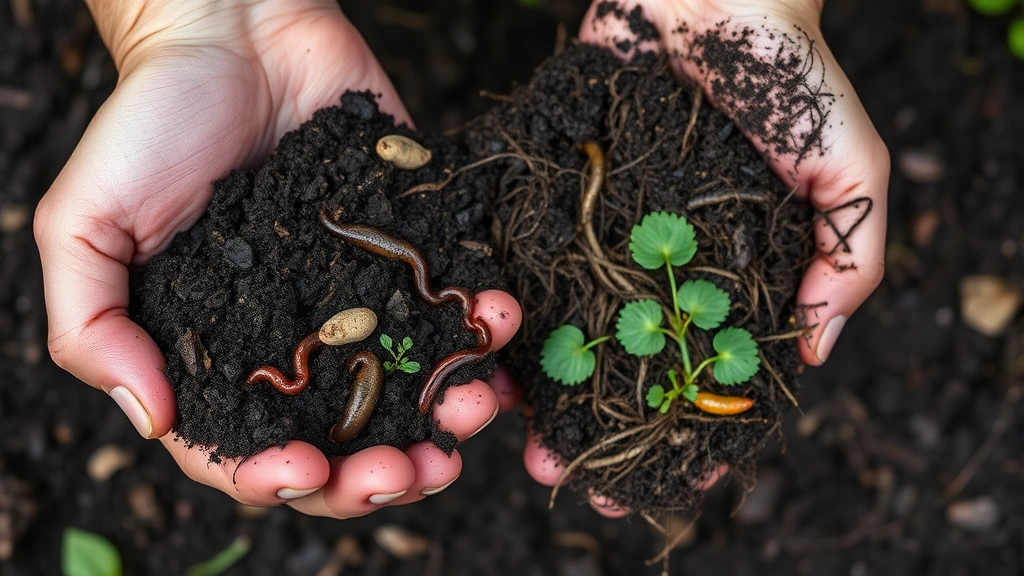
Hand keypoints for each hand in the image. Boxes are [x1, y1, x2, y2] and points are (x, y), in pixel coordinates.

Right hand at [34, 0, 521, 516]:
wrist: (235, 30)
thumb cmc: (150, 123)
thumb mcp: (86, 224)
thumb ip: (95, 327)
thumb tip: (154, 421)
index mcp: (222, 353)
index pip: (250, 447)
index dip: (280, 477)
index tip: (309, 470)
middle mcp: (298, 340)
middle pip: (346, 436)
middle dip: (383, 471)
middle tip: (418, 471)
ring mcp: (360, 298)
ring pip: (412, 386)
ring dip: (448, 413)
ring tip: (473, 409)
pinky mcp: (408, 249)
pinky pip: (453, 304)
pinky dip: (482, 330)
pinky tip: (499, 335)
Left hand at [521, 0, 888, 515]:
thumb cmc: (791, 77)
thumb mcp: (848, 170)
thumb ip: (850, 259)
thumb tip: (818, 354)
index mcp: (732, 269)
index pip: (716, 370)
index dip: (700, 429)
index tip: (679, 484)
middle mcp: (665, 261)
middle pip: (633, 362)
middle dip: (605, 425)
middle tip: (575, 477)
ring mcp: (608, 231)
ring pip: (574, 324)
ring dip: (549, 387)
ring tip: (522, 439)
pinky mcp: (560, 192)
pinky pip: (532, 255)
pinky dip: (511, 306)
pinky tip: (491, 356)